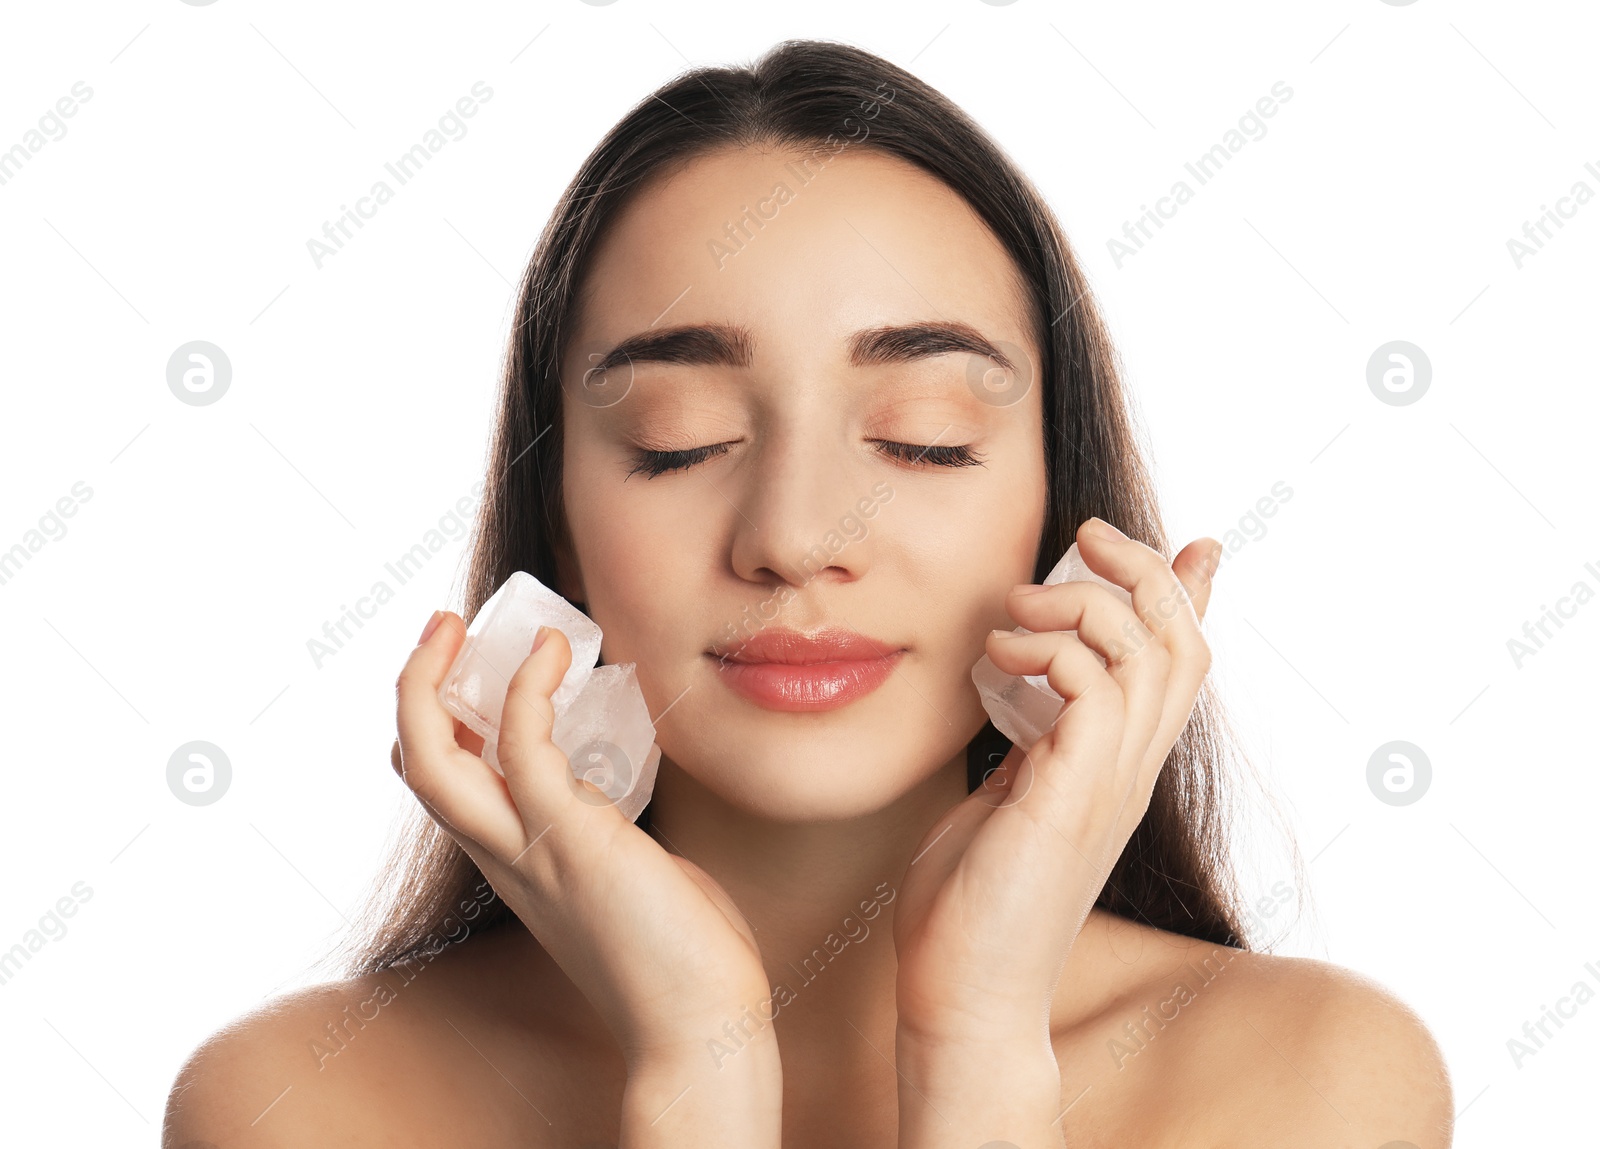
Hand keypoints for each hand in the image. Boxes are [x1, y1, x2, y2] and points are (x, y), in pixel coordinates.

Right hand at [392, 613, 774, 1070]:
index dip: (435, 725)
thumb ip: (607, 838)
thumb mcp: (626, 876)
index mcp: (516, 864)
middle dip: (415, 688)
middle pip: (416, 766)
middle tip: (443, 627)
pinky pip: (523, 748)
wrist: (700, 1023)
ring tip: (459, 623)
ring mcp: (531, 850)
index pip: (445, 787)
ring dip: (430, 681)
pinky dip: (528, 689)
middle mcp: (506, 857)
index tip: (462, 668)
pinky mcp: (573, 838)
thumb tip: (618, 809)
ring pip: (432, 762)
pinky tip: (555, 651)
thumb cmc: (682, 955)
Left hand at [892, 519, 1221, 1049]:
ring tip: (1015, 612)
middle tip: (1085, 537)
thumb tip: (1028, 700)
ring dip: (1081, 604)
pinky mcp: (1072, 794)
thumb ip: (1030, 746)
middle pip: (1183, 642)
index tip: (1191, 543)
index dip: (1193, 598)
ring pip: (1148, 652)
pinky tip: (998, 657)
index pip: (1181, 668)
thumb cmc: (972, 903)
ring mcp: (1108, 783)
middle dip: (1144, 571)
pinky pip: (1093, 687)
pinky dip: (1048, 650)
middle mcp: (1129, 771)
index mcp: (1118, 768)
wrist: (964, 994)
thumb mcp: (1007, 797)